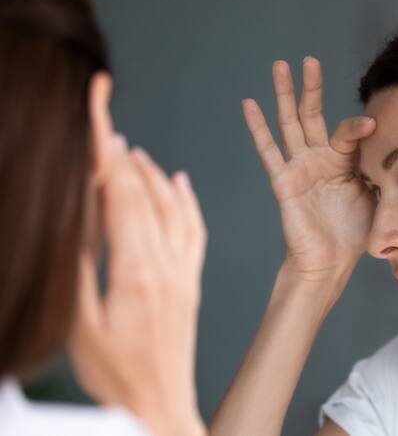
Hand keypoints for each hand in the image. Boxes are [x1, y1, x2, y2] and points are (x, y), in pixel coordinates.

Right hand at [69, 136, 206, 435]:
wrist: (159, 405)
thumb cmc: (115, 375)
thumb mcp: (80, 325)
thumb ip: (78, 270)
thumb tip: (74, 221)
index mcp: (136, 271)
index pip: (120, 197)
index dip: (107, 154)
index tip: (98, 121)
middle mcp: (166, 265)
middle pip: (145, 196)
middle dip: (123, 156)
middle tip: (106, 125)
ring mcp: (183, 273)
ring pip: (173, 209)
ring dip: (152, 175)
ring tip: (132, 151)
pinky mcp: (191, 283)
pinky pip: (195, 232)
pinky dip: (187, 202)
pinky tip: (181, 183)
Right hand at [242, 57, 375, 286]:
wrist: (331, 262)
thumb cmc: (355, 233)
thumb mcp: (378, 198)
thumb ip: (385, 173)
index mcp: (344, 161)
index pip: (348, 132)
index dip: (359, 127)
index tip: (373, 126)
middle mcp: (320, 158)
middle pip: (313, 114)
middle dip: (311, 87)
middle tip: (309, 60)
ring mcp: (300, 167)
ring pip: (290, 123)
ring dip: (284, 94)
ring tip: (279, 65)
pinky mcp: (284, 181)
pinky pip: (269, 151)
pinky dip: (258, 128)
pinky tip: (249, 104)